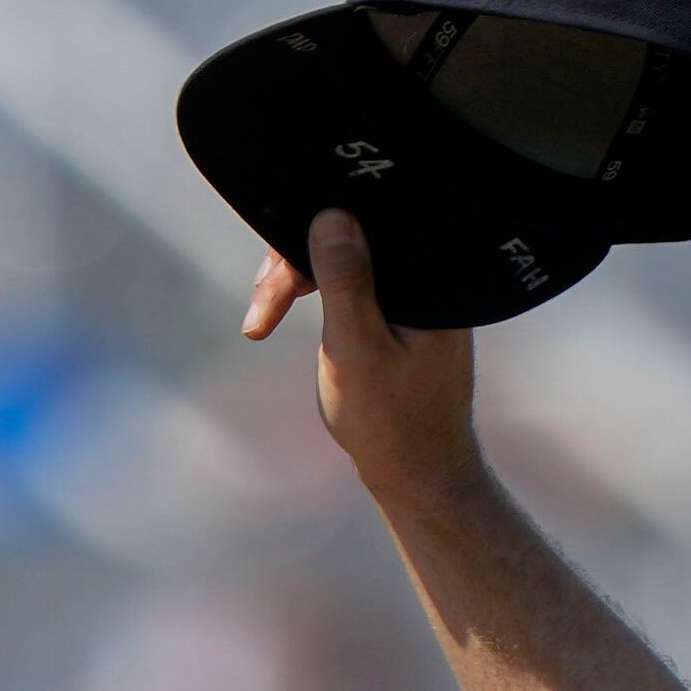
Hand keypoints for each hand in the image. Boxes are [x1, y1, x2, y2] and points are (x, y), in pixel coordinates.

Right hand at [241, 209, 482, 509]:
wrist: (420, 476)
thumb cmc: (394, 423)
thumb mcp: (358, 350)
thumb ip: (347, 282)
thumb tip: (331, 213)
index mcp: (431, 277)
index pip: (368, 221)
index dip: (310, 233)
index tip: (274, 280)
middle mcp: (429, 274)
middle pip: (352, 232)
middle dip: (295, 262)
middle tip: (260, 309)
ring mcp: (415, 289)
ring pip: (346, 255)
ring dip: (297, 277)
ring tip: (260, 317)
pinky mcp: (400, 306)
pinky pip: (353, 276)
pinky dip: (315, 289)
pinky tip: (283, 306)